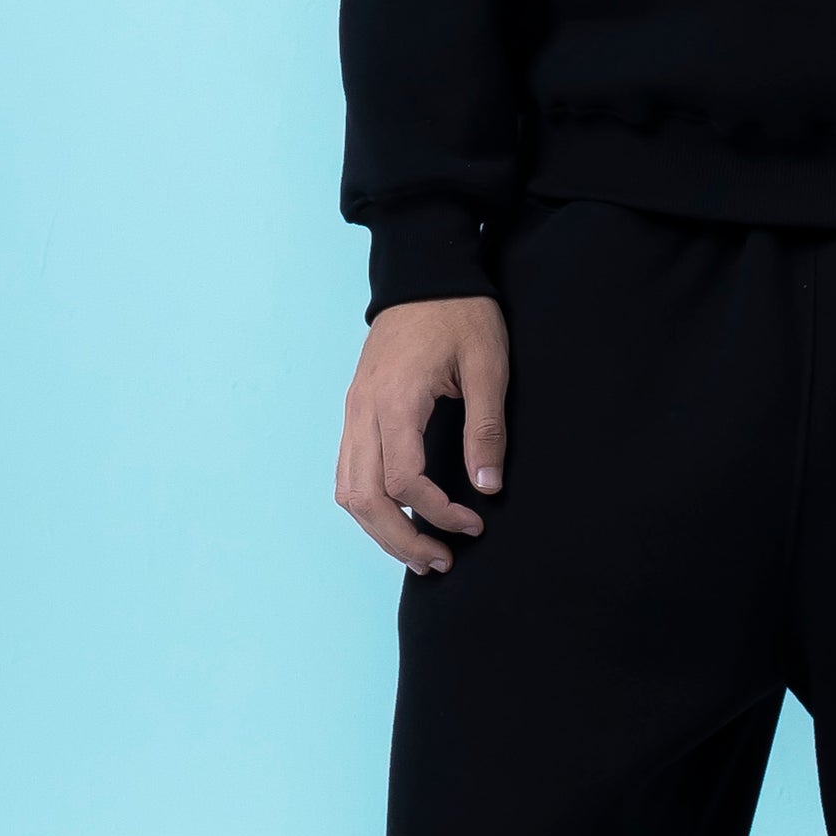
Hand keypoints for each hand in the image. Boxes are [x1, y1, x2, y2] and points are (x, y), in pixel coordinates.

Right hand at [336, 295, 509, 575]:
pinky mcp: (355, 410)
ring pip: (348, 490)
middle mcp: (363, 411)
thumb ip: (486, 428)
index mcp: (395, 401)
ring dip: (380, 529)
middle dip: (400, 540)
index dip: (438, 514)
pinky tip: (400, 517)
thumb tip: (488, 488)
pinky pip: (349, 470)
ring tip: (421, 552)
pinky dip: (369, 504)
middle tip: (442, 563)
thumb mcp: (488, 365)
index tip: (475, 525)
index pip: (404, 482)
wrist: (424, 272)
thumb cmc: (461, 314)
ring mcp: (353, 411)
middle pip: (363, 499)